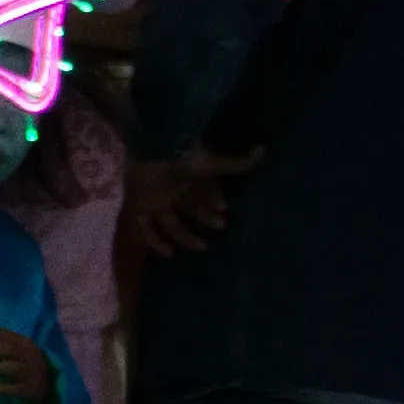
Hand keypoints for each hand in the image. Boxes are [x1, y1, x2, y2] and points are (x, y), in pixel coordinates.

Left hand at [0, 327, 56, 403]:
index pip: (4, 334)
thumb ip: (2, 345)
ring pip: (11, 367)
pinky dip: (1, 387)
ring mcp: (31, 372)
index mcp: (25, 343)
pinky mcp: (30, 389)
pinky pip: (14, 388)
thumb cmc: (25, 366)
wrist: (46, 389)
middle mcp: (30, 355)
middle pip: (8, 348)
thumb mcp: (19, 351)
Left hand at [123, 145, 261, 257]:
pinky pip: (146, 228)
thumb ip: (237, 163)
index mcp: (188, 173)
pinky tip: (171, 255)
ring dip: (184, 235)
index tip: (225, 209)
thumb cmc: (183, 155)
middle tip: (221, 226)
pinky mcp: (139, 205)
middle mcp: (172, 187)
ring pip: (170, 221)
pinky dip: (156, 242)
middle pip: (190, 206)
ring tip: (202, 246)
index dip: (214, 200)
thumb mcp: (212, 163)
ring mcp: (155, 198)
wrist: (152, 149)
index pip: (204, 190)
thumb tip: (264, 150)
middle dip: (205, 216)